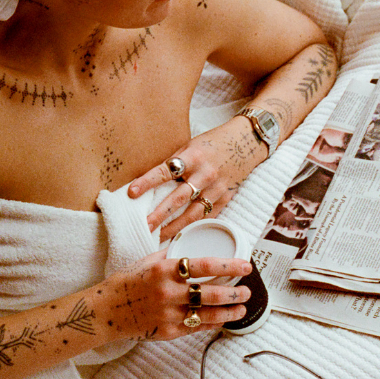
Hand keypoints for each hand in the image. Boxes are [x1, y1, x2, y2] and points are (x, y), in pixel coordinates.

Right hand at [99, 251, 251, 341]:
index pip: (204, 265)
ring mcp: (168, 314)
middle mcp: (168, 292)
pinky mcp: (167, 332)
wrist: (105, 311)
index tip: (246, 265)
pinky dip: (212, 323)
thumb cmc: (127, 282)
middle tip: (247, 290)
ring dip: (229, 312)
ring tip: (242, 307)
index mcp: (164, 269)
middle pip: (211, 293)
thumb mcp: (148, 261)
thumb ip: (172, 254)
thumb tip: (194, 244)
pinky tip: (223, 319)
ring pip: (208, 314)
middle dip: (234, 292)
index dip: (229, 265)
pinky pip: (196, 328)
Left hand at [128, 116, 264, 239]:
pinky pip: (207, 216)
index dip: (148, 182)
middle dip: (159, 214)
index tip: (132, 192)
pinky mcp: (226, 197)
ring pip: (193, 213)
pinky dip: (193, 227)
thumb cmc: (214, 142)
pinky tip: (180, 235)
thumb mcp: (191, 144)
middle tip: (143, 226)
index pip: (166, 171)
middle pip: (178, 198)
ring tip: (158, 237)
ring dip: (174, 227)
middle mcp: (205, 173)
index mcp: (194, 156)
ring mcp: (217, 188)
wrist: (248, 141)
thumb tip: (150, 179)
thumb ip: (175, 162)